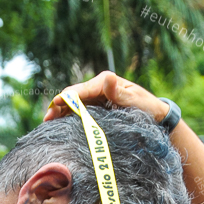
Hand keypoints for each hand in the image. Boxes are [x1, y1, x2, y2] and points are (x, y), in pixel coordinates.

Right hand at [44, 71, 169, 122]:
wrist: (156, 117)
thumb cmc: (148, 108)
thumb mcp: (135, 100)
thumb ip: (119, 92)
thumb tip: (107, 77)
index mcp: (106, 82)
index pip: (81, 90)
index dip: (67, 97)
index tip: (55, 105)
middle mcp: (99, 87)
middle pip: (73, 96)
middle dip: (59, 106)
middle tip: (47, 119)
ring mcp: (96, 98)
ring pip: (73, 104)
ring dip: (61, 113)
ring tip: (48, 124)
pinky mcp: (96, 108)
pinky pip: (79, 112)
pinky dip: (68, 118)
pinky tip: (59, 126)